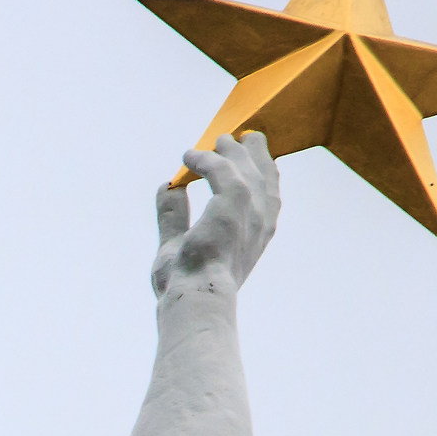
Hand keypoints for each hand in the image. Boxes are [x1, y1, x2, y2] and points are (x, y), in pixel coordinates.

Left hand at [152, 130, 279, 300]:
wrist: (193, 298)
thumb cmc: (187, 285)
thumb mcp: (178, 244)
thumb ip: (174, 215)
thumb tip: (167, 186)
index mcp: (257, 236)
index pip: (269, 196)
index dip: (264, 173)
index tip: (254, 158)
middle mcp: (260, 222)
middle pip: (264, 175)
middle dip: (253, 153)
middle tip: (238, 137)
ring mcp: (250, 211)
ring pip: (244, 166)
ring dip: (229, 151)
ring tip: (213, 142)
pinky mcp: (233, 201)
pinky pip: (221, 168)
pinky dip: (205, 159)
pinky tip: (189, 157)